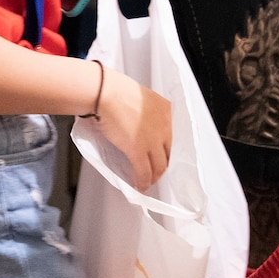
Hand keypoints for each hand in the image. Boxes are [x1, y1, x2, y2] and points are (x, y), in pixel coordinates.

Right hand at [94, 64, 171, 189]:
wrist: (105, 92)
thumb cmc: (115, 91)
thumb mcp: (142, 97)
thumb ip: (147, 112)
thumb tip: (142, 124)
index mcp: (166, 110)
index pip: (173, 137)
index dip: (167, 150)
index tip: (162, 156)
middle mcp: (164, 126)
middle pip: (169, 154)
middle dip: (162, 166)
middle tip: (155, 172)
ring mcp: (152, 139)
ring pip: (159, 166)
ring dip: (153, 177)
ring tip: (147, 182)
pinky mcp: (138, 149)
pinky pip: (144, 171)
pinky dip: (143, 182)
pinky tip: (140, 186)